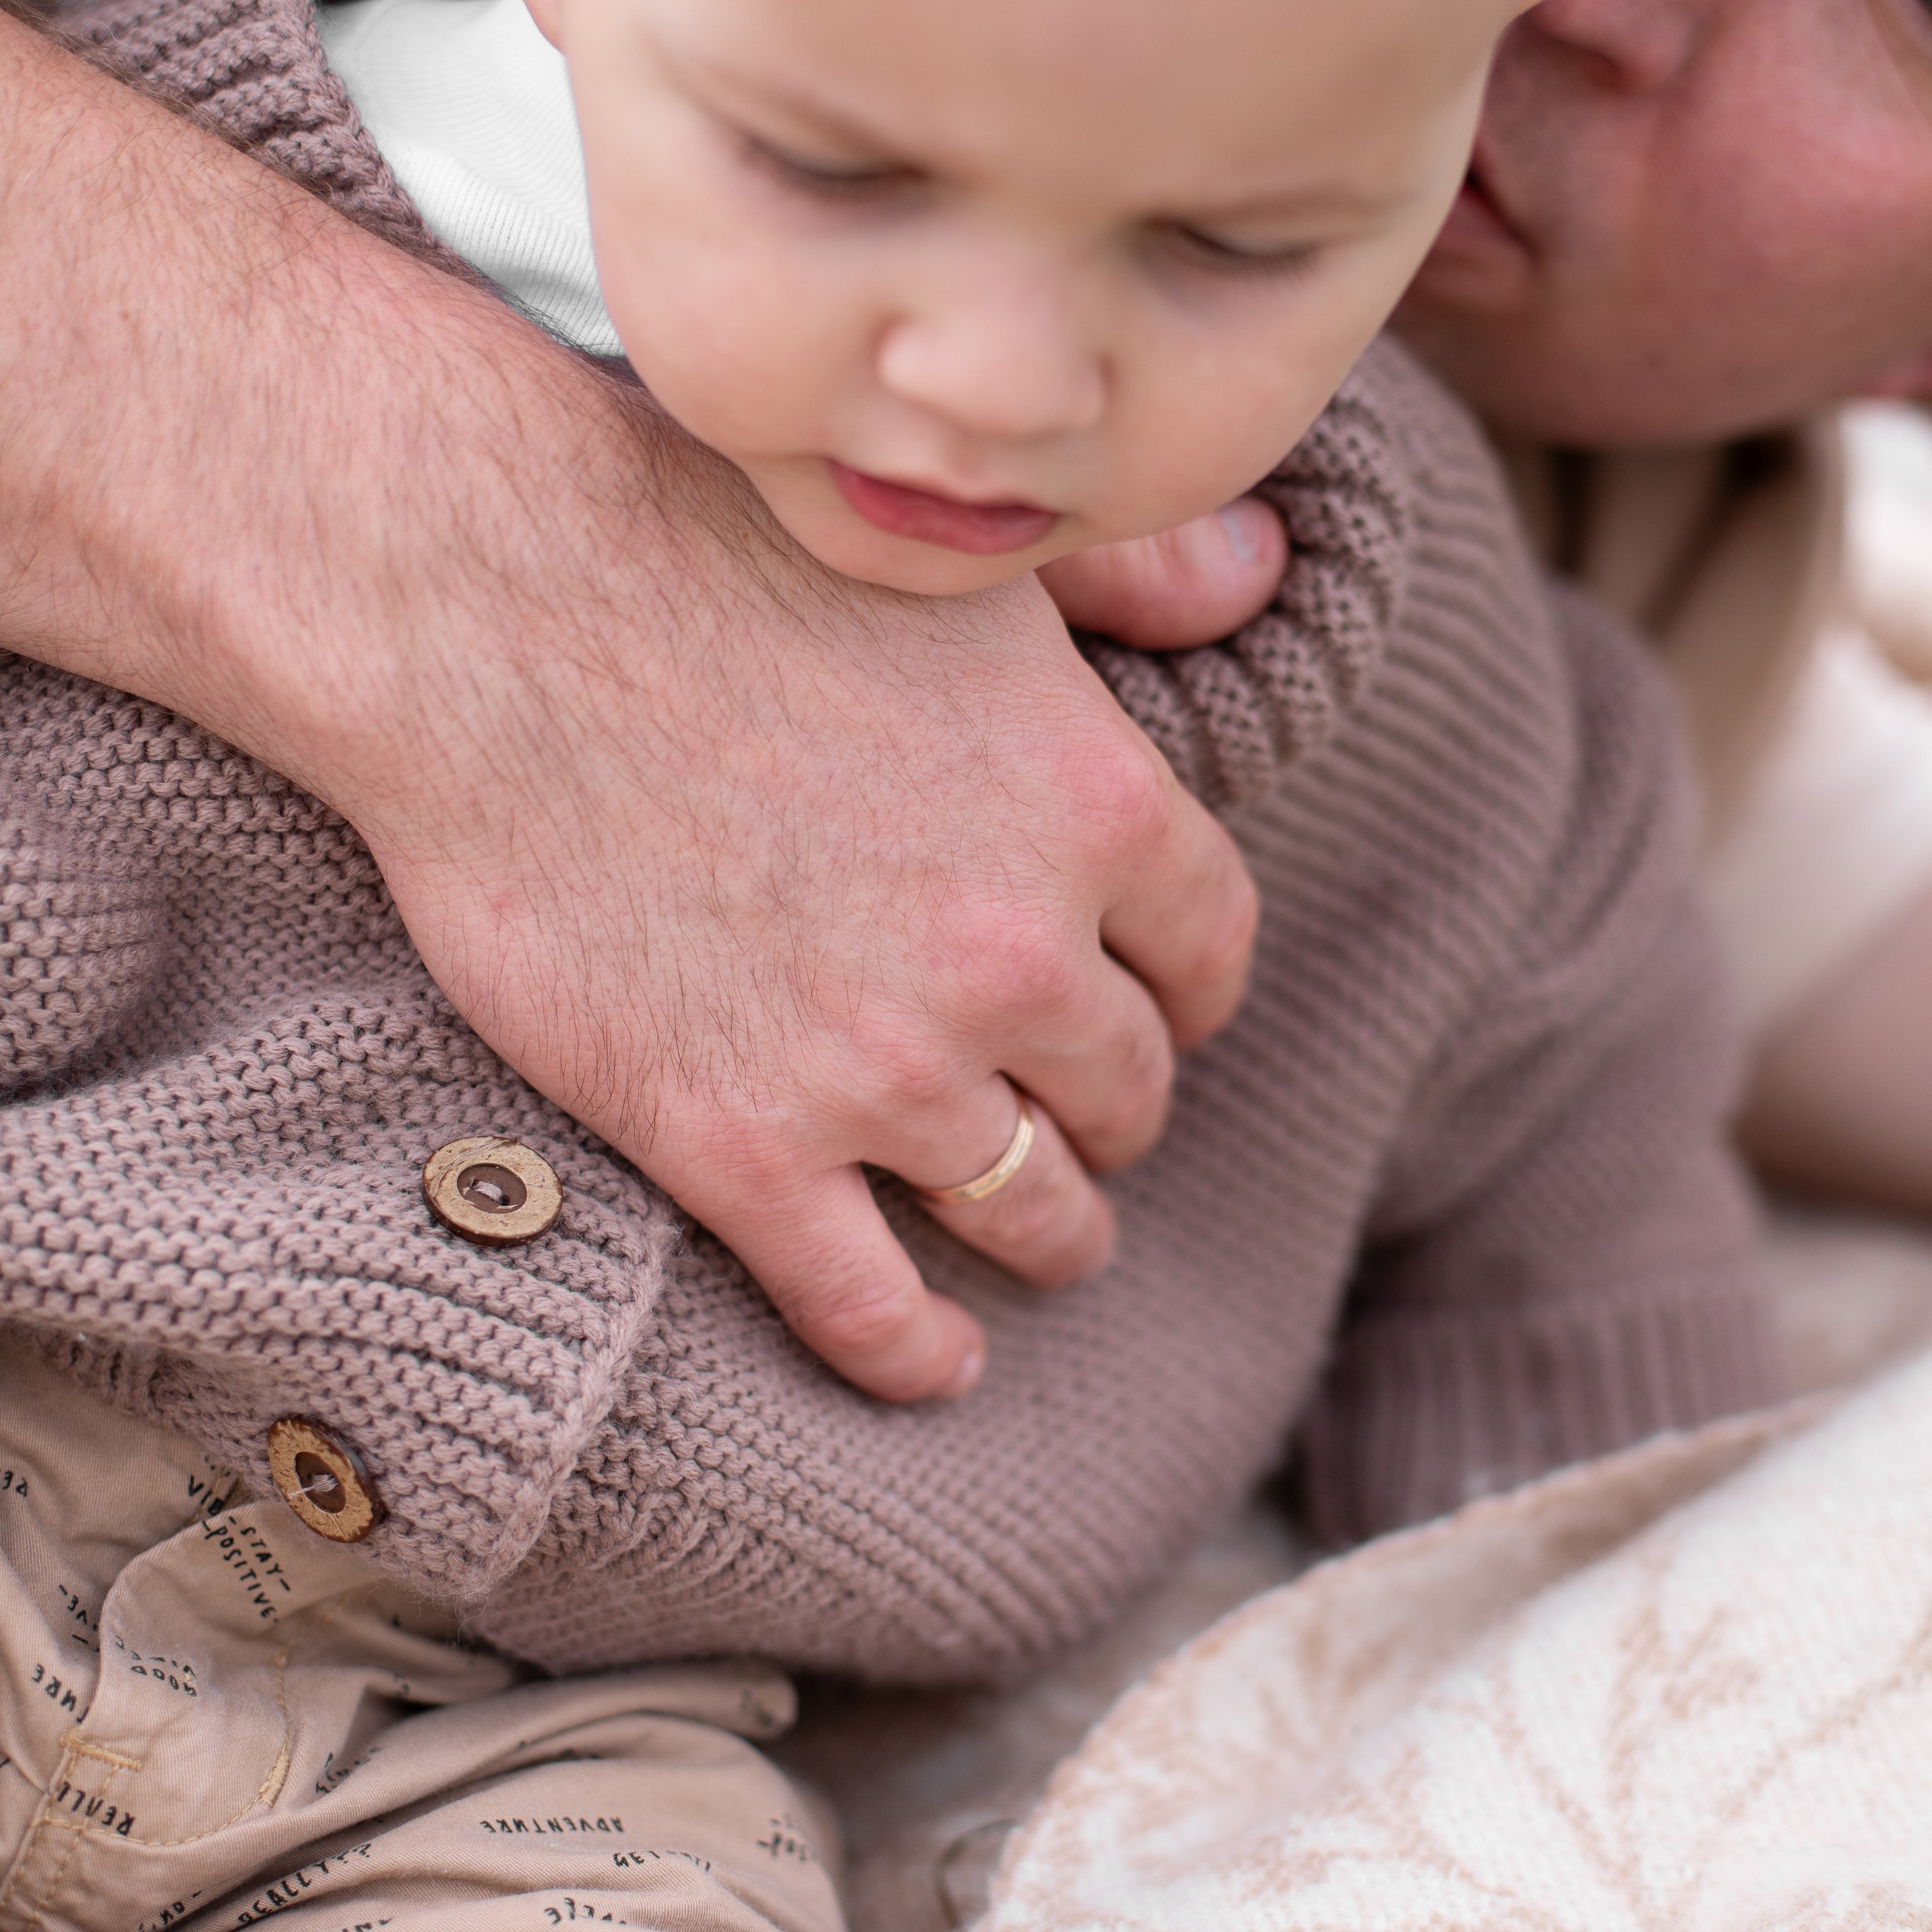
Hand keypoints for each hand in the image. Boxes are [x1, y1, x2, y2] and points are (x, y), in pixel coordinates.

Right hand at [0, 17, 1258, 1401]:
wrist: (490, 610)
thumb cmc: (714, 543)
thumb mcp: (956, 549)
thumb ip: (1132, 570)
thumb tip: (1259, 570)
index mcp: (1093, 805)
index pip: (1207, 949)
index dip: (1187, 997)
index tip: (1157, 1014)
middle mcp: (1016, 955)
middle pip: (1123, 1090)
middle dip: (1112, 1110)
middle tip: (1076, 1119)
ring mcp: (881, 1067)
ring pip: (1027, 1208)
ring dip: (1051, 1232)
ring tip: (1039, 1237)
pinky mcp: (739, 1144)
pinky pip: (865, 1303)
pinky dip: (914, 1351)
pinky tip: (939, 1362)